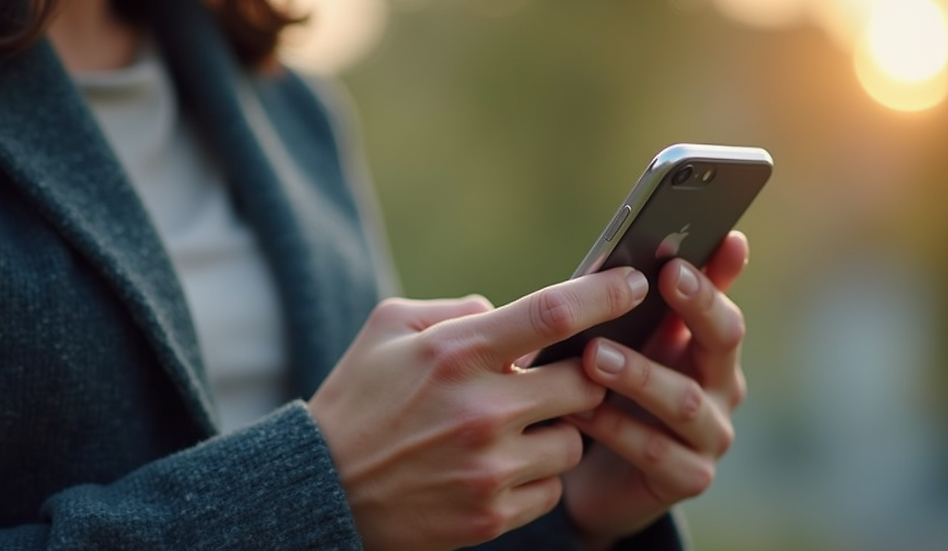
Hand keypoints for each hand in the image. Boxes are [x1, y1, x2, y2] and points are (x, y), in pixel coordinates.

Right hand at [308, 267, 649, 550]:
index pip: (552, 313)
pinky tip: (500, 465)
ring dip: (557, 429)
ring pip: (574, 441)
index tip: (633, 283)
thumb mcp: (388, 329)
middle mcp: (481, 410)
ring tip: (513, 428)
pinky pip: (553, 488)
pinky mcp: (491, 516)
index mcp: (456, 353)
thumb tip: (509, 314)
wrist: (322, 490)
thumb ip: (456, 311)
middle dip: (582, 376)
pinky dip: (538, 474)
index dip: (604, 293)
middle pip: (584, 382)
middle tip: (558, 377)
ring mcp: (489, 468)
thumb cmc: (358, 399)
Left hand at [562, 232, 749, 549]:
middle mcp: (720, 386)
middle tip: (667, 276)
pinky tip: (579, 412)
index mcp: (704, 346)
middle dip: (699, 305)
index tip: (715, 238)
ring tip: (594, 354)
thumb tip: (626, 251)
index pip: (721, 299)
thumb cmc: (607, 394)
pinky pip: (655, 450)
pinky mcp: (687, 478)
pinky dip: (616, 428)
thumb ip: (629, 306)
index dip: (720, 272)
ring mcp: (710, 435)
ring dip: (640, 374)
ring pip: (685, 400)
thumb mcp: (617, 344)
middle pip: (724, 340)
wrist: (594, 479)